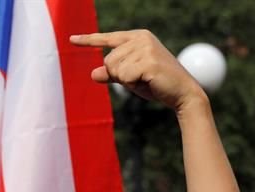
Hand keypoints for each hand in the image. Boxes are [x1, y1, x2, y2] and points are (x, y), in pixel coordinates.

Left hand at [70, 30, 205, 113]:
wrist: (183, 93)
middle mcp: (141, 38)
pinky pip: (124, 77)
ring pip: (114, 69)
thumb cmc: (156, 84)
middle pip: (108, 60)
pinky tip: (148, 82)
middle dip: (119, 75)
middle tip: (140, 78)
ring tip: (145, 79)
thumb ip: (113, 74)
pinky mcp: (148, 61)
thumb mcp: (131, 78)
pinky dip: (132, 85)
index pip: (108, 38)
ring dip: (126, 81)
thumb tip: (93, 74)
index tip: (71, 40)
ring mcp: (145, 48)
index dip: (89, 40)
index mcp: (137, 37)